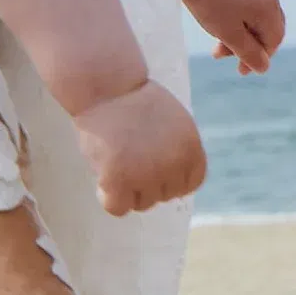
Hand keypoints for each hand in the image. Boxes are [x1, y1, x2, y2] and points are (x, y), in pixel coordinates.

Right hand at [74, 82, 207, 216]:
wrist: (106, 87)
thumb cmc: (136, 101)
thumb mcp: (175, 123)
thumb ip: (179, 152)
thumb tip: (175, 183)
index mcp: (191, 150)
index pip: (190, 184)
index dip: (172, 179)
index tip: (156, 169)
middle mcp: (173, 165)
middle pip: (165, 196)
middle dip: (149, 183)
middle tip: (131, 159)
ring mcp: (146, 175)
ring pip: (142, 204)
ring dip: (129, 190)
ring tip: (117, 163)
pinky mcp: (118, 180)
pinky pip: (118, 208)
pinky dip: (110, 199)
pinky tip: (104, 182)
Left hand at [187, 0, 286, 75]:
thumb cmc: (212, 4)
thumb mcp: (230, 35)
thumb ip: (249, 54)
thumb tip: (264, 69)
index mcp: (269, 10)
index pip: (273, 42)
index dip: (259, 58)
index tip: (240, 70)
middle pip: (266, 32)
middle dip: (248, 48)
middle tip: (225, 57)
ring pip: (255, 21)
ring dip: (239, 37)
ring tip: (216, 47)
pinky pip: (247, 9)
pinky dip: (236, 22)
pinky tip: (218, 27)